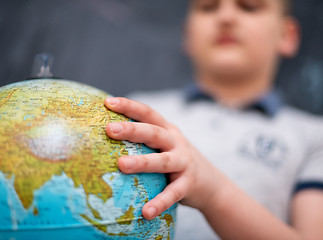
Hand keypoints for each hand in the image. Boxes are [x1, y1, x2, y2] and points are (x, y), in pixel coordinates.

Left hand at [104, 97, 220, 219]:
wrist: (211, 183)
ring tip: (121, 165)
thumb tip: (106, 135)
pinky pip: (173, 194)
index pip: (148, 113)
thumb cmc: (176, 161)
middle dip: (133, 130)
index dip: (130, 106)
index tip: (108, 102)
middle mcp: (176, 143)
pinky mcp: (189, 184)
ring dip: (143, 162)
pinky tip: (146, 212)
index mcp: (167, 130)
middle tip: (110, 129)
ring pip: (163, 161)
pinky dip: (160, 202)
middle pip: (154, 133)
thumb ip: (145, 140)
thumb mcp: (165, 145)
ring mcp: (184, 163)